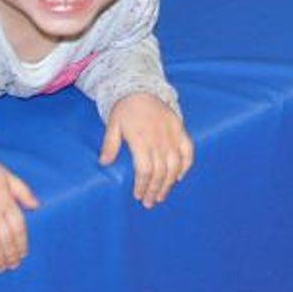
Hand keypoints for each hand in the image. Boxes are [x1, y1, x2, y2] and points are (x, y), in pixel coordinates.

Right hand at [0, 155, 38, 271]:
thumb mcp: (6, 175)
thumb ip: (23, 191)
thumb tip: (37, 206)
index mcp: (6, 201)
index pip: (18, 227)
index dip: (22, 243)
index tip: (23, 254)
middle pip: (6, 238)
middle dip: (11, 255)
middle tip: (12, 265)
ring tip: (0, 267)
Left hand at [99, 93, 194, 207]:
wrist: (141, 88)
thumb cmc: (125, 109)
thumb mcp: (113, 124)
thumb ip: (110, 144)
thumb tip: (104, 163)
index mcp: (141, 139)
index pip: (145, 169)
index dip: (142, 185)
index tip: (138, 196)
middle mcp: (158, 139)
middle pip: (160, 171)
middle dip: (154, 190)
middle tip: (149, 202)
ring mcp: (172, 134)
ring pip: (174, 165)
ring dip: (169, 183)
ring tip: (161, 196)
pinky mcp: (180, 130)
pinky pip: (188, 151)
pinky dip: (186, 166)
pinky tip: (179, 177)